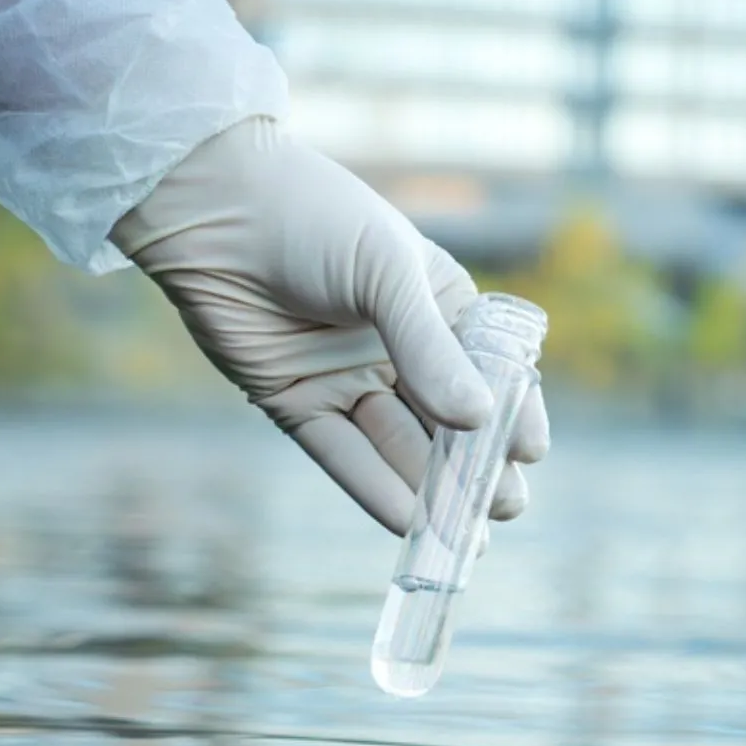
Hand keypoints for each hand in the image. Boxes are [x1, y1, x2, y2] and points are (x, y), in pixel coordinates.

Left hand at [110, 116, 549, 534]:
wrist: (215, 209)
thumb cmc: (313, 218)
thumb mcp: (385, 272)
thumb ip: (428, 348)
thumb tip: (478, 419)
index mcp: (438, 305)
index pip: (490, 371)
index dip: (513, 412)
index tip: (530, 452)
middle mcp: (398, 348)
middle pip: (446, 421)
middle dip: (477, 467)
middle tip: (505, 506)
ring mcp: (347, 377)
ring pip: (398, 446)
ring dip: (430, 491)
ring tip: (465, 535)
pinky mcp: (297, 402)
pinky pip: (344, 454)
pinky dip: (374, 488)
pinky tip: (405, 522)